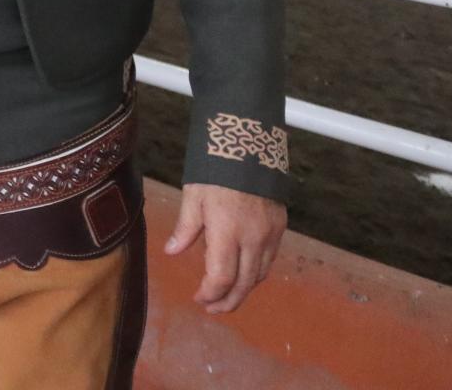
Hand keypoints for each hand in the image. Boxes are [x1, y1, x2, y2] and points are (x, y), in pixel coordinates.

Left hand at [165, 183, 286, 314]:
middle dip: (228, 301)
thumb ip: (185, 228)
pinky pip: (270, 259)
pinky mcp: (280, 226)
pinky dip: (256, 272)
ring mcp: (270, 234)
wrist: (249, 144)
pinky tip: (244, 273)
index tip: (198, 298)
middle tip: (212, 308)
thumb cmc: (215, 170)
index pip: (221, 277)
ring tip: (226, 295)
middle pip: (244, 283)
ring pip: (260, 274)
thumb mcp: (193, 196)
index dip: (209, 293)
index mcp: (227, 232)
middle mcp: (253, 238)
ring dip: (244, 290)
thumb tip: (171, 252)